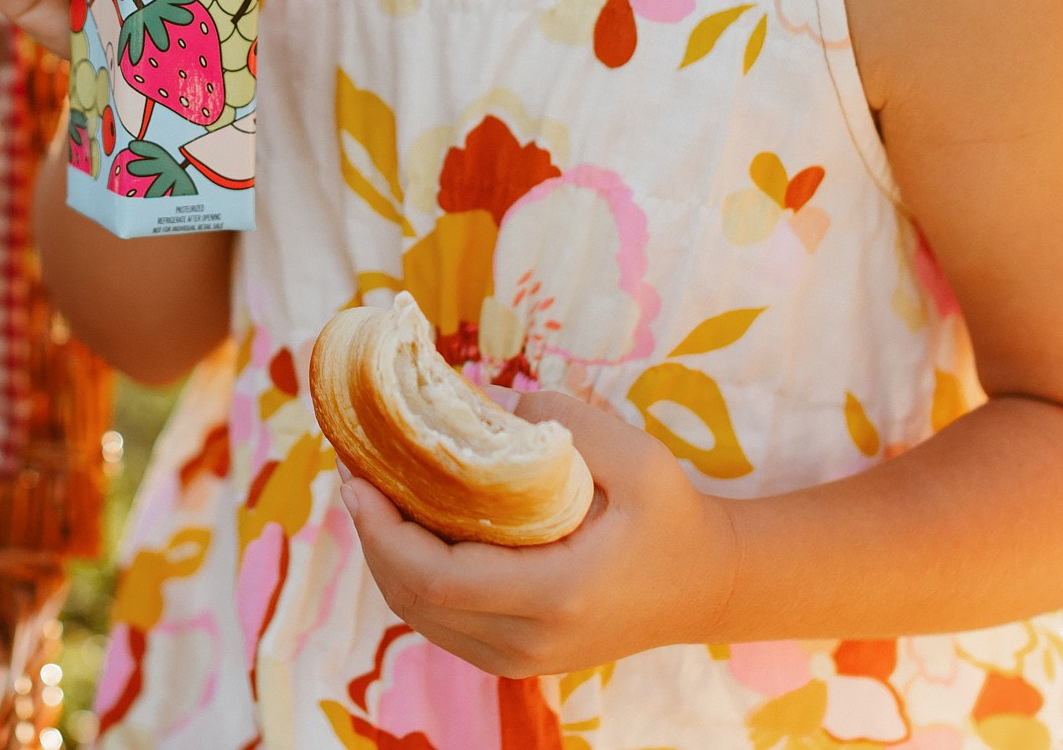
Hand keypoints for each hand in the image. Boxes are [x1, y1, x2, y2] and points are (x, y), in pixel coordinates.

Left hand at [338, 387, 741, 676]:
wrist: (707, 585)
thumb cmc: (671, 514)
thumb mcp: (633, 454)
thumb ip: (559, 420)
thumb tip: (481, 403)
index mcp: (557, 593)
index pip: (438, 578)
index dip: (383, 532)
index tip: (358, 479)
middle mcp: (531, 640)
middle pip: (414, 601)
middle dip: (371, 537)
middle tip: (354, 473)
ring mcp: (522, 658)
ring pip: (421, 617)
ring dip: (386, 557)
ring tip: (372, 494)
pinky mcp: (517, 657)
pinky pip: (442, 623)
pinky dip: (412, 578)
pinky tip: (409, 527)